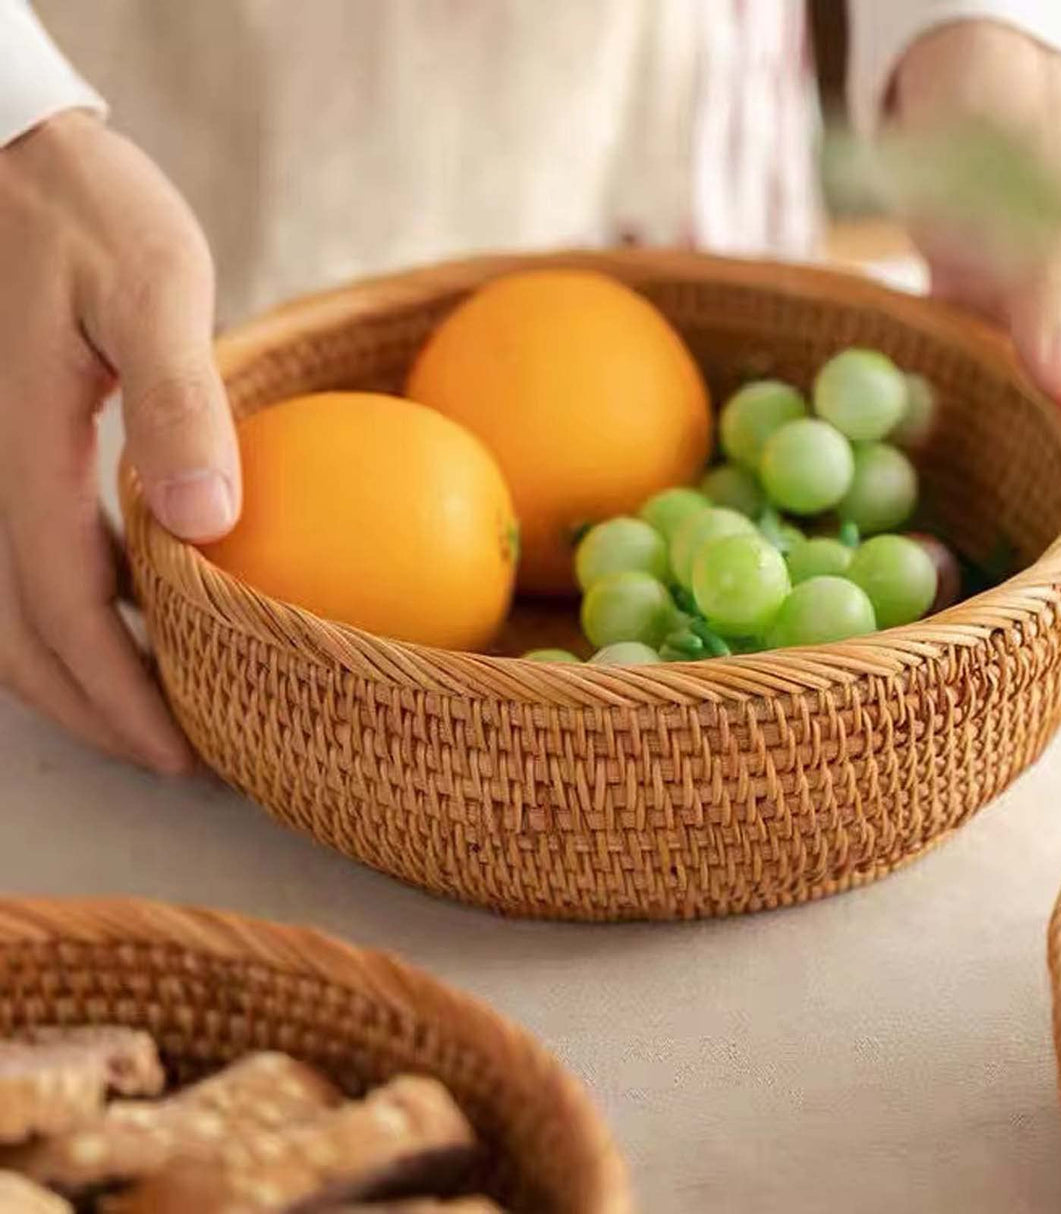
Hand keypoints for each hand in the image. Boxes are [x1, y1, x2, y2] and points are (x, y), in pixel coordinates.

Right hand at [0, 110, 240, 771]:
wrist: (8, 150)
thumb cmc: (88, 210)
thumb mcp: (154, 290)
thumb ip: (179, 405)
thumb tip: (207, 526)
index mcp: (20, 453)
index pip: (64, 612)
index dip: (119, 693)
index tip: (181, 753)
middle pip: (19, 637)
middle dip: (92, 710)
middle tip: (174, 759)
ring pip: (2, 610)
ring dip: (69, 674)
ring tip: (146, 711)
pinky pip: (12, 558)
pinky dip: (60, 613)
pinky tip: (124, 617)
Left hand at [888, 20, 1060, 548]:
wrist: (962, 70)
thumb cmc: (991, 108)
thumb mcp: (1020, 170)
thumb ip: (1052, 276)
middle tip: (1043, 630)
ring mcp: (1043, 340)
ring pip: (1053, 447)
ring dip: (1035, 519)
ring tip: (999, 597)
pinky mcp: (994, 337)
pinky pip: (1001, 418)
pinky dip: (987, 471)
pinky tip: (951, 515)